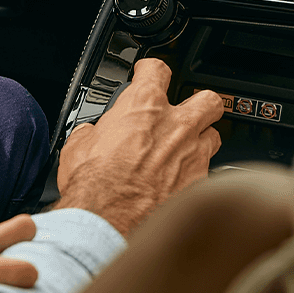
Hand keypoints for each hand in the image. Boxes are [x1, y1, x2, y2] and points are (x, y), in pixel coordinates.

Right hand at [50, 58, 222, 235]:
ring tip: (184, 153)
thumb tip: (93, 135)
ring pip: (214, 137)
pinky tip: (180, 186)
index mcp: (143, 106)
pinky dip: (195, 178)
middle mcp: (176, 126)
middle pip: (208, 100)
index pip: (157, 69)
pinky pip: (207, 174)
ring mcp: (193, 156)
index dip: (151, 70)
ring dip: (201, 142)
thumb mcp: (78, 145)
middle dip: (199, 104)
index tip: (147, 75)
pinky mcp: (200, 185)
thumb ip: (94, 131)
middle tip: (185, 113)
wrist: (108, 223)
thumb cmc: (93, 184)